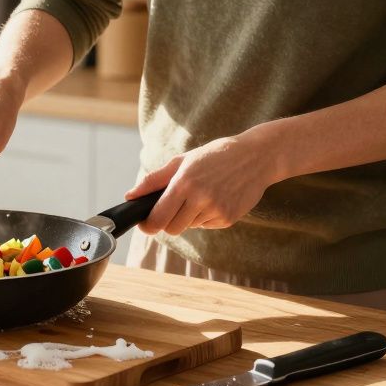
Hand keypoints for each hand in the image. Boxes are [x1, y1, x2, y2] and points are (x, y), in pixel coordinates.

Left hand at [125, 129, 282, 235]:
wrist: (256, 156)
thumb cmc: (215, 156)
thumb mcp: (182, 161)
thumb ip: (154, 180)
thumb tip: (130, 196)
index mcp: (184, 183)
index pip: (158, 218)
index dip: (148, 225)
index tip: (146, 223)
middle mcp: (200, 198)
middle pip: (172, 229)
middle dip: (168, 221)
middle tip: (175, 207)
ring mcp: (216, 210)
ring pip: (190, 227)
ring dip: (190, 217)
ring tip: (202, 195)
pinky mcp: (229, 219)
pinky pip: (207, 225)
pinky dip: (207, 216)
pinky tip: (217, 198)